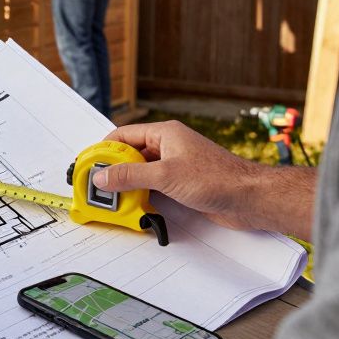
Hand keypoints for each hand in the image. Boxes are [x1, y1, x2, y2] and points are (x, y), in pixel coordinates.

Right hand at [93, 121, 315, 238]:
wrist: (249, 198)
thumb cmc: (216, 178)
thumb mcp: (165, 176)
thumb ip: (130, 176)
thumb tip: (103, 176)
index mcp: (165, 133)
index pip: (124, 135)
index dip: (104, 149)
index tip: (89, 164)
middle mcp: (169, 146)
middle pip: (131, 154)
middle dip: (113, 169)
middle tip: (97, 185)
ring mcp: (176, 165)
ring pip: (142, 171)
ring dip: (128, 184)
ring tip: (112, 198)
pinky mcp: (183, 183)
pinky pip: (154, 185)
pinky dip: (142, 193)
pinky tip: (134, 205)